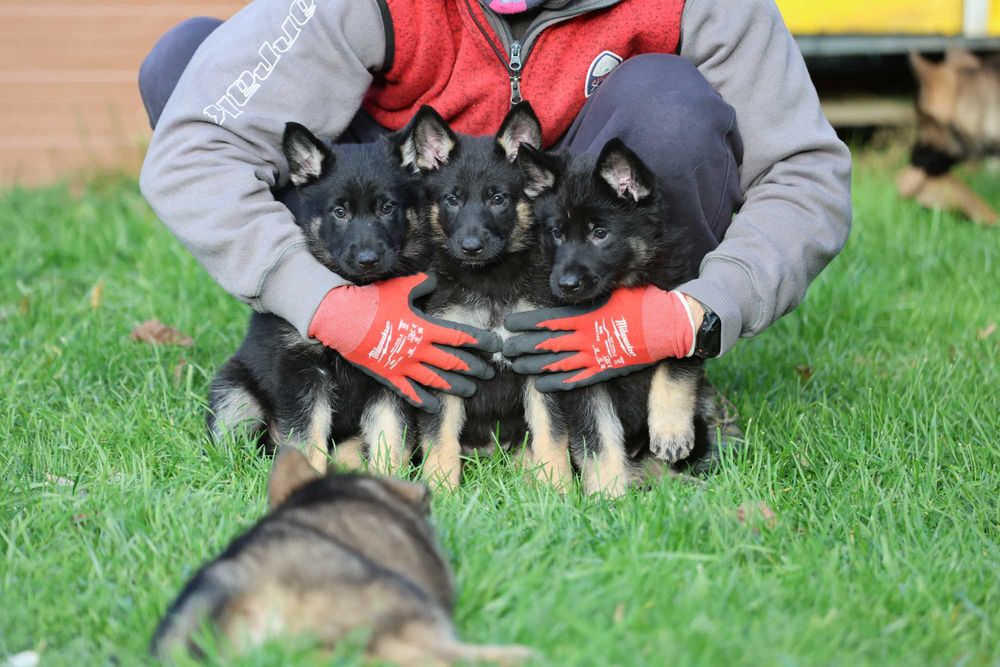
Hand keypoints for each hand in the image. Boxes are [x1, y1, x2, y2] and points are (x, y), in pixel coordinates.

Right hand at [309, 273, 499, 412]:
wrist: (342, 319)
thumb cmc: (372, 301)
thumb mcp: (400, 288)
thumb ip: (421, 285)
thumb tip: (433, 281)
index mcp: (425, 327)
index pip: (460, 336)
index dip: (481, 341)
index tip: (496, 345)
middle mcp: (419, 349)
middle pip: (454, 362)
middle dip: (475, 368)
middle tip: (490, 372)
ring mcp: (404, 366)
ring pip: (437, 381)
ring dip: (456, 387)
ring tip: (471, 391)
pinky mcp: (389, 376)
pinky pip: (410, 393)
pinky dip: (424, 401)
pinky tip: (436, 407)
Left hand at [502, 286, 696, 391]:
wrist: (670, 327)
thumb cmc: (644, 303)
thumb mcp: (614, 290)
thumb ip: (590, 295)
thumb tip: (573, 287)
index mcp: (585, 315)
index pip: (546, 320)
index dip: (525, 324)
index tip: (509, 325)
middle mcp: (585, 337)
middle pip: (545, 343)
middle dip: (521, 346)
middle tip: (504, 349)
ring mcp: (594, 357)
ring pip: (555, 364)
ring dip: (533, 365)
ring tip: (515, 366)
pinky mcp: (604, 371)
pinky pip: (574, 380)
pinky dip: (555, 383)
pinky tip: (539, 384)